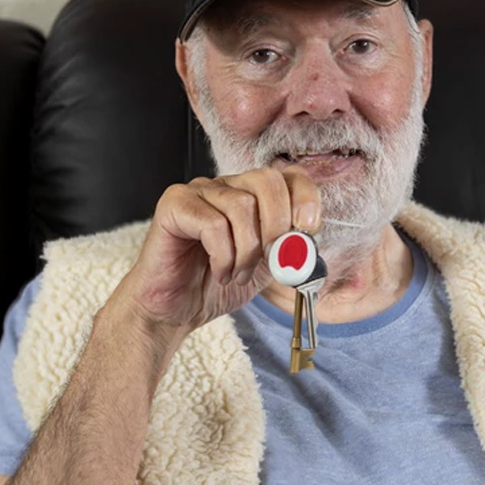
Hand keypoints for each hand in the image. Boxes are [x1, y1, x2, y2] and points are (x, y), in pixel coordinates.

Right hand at [113, 166, 319, 335]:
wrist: (177, 309)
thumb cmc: (218, 284)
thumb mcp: (269, 267)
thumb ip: (291, 250)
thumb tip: (310, 243)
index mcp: (252, 195)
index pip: (289, 175)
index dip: (305, 198)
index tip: (308, 230)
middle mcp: (226, 186)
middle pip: (267, 180)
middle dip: (278, 225)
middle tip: (271, 260)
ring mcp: (199, 191)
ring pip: (241, 205)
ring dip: (247, 251)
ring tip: (238, 273)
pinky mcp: (174, 205)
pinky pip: (213, 224)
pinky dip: (224, 256)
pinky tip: (220, 272)